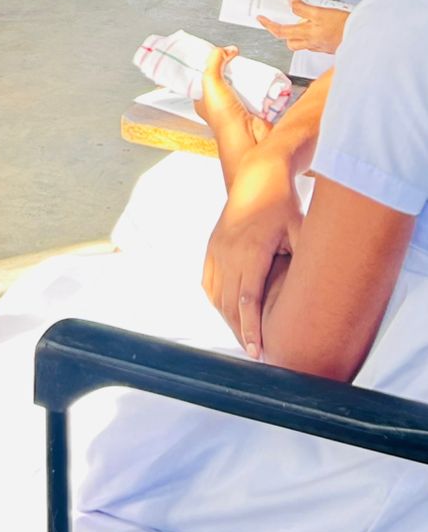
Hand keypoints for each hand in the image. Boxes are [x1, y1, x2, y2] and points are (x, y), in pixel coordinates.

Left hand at [195, 46, 270, 180]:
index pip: (204, 80)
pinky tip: (263, 77)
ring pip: (243, 86)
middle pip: (226, 81)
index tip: (217, 55)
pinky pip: (260, 93)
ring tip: (250, 66)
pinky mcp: (257, 109)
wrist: (248, 138)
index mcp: (204, 102)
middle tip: (237, 60)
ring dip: (248, 78)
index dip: (209, 67)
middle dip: (232, 71)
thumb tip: (226, 49)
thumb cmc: (224, 118)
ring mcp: (240, 107)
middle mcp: (221, 106)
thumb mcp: (211, 82)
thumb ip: (214, 61)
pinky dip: (262, 86)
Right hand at [203, 141, 303, 357]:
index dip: (251, 329)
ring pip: (217, 296)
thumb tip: (323, 291)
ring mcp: (217, 249)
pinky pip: (209, 283)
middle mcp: (229, 252)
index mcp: (252, 250)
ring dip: (229, 321)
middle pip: (230, 305)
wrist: (256, 176)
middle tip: (256, 356)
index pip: (248, 300)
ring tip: (245, 341)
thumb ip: (304, 258)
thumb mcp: (299, 228)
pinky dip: (218, 303)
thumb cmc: (282, 203)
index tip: (257, 353)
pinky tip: (228, 316)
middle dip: (241, 333)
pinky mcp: (212, 247)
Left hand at [259, 0, 348, 54]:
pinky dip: (308, 34)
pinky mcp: (326, 47)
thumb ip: (303, 8)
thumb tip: (291, 3)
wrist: (361, 37)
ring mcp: (318, 46)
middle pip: (288, 40)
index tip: (260, 19)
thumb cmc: (343, 26)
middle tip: (276, 21)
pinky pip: (311, 42)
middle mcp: (310, 43)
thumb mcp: (321, 12)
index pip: (280, 31)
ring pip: (299, 43)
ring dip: (294, 34)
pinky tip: (313, 26)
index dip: (268, 25)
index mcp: (306, 34)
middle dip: (280, 31)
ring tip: (296, 22)